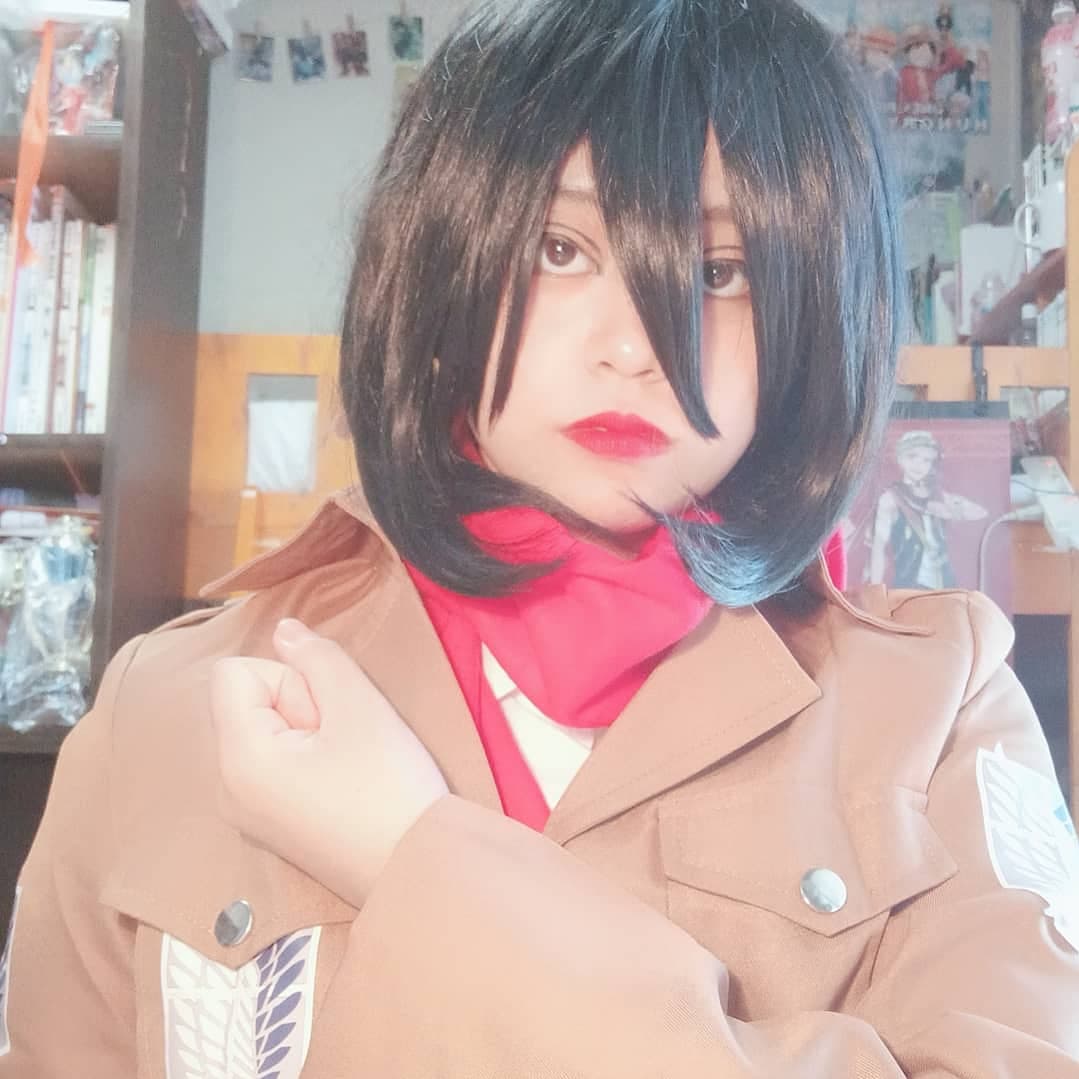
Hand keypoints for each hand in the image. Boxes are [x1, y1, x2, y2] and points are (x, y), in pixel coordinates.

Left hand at [210, 619, 448, 906]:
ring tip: (350, 763)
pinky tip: (346, 783)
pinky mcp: (272, 826)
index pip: (234, 673)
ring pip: (267, 731)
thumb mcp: (360, 706)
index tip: (328, 716)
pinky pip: (276, 764)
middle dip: (300, 705)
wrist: (418, 871)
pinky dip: (309, 759)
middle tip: (346, 742)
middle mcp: (227, 787)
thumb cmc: (389, 786)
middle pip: (249, 702)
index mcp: (238, 758)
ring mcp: (248, 812)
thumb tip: (284, 629)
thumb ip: (318, 657)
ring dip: (310, 732)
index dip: (286, 678)